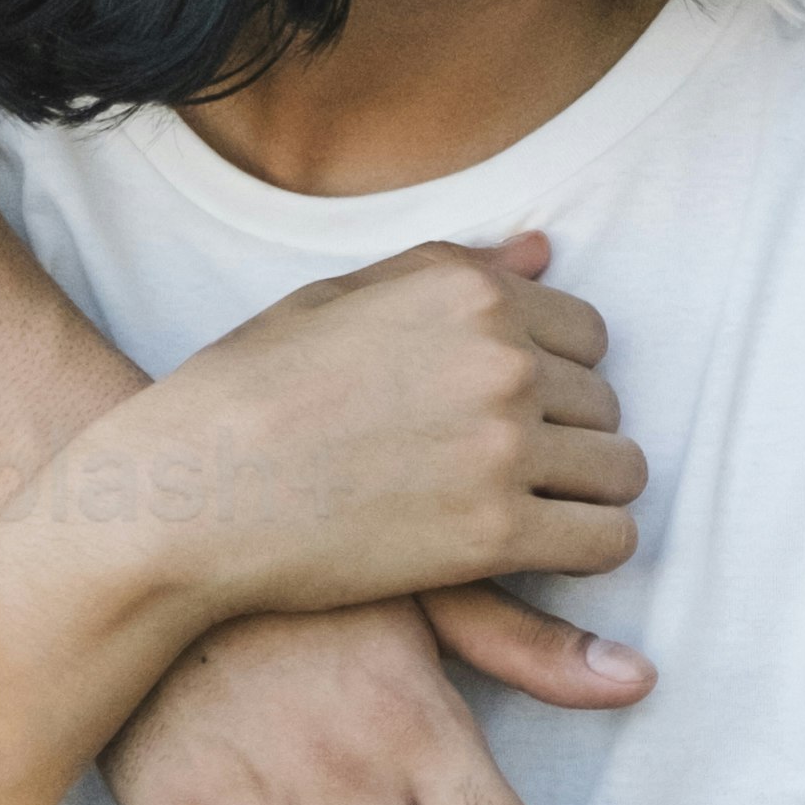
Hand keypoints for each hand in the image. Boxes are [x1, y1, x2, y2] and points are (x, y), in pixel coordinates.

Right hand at [106, 234, 647, 635]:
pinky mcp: (494, 533)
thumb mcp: (339, 300)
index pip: (587, 333)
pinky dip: (588, 549)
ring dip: (584, 494)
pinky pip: (605, 539)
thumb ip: (453, 272)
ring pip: (619, 471)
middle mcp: (499, 358)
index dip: (552, 377)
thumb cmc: (245, 393)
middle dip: (564, 436)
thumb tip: (545, 250)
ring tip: (525, 512)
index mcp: (466, 291)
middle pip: (603, 402)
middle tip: (496, 471)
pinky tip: (538, 553)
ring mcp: (502, 446)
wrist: (185, 495)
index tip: (502, 413)